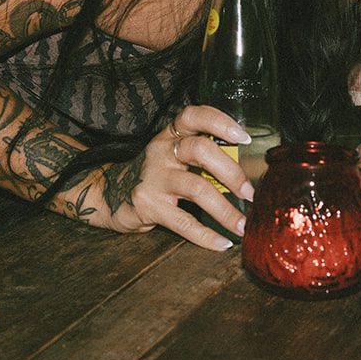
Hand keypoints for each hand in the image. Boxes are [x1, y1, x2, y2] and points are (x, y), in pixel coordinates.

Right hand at [101, 105, 252, 250]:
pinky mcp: (149, 206)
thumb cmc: (155, 173)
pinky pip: (183, 222)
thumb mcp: (172, 154)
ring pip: (196, 188)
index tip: (244, 137)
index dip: (220, 122)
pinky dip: (206, 235)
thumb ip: (202, 154)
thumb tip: (246, 167)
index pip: (194, 116)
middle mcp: (161, 151)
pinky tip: (222, 243)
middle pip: (201, 150)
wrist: (110, 194)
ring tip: (242, 224)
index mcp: (171, 135)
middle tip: (250, 192)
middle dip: (231, 172)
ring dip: (225, 209)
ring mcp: (154, 178)